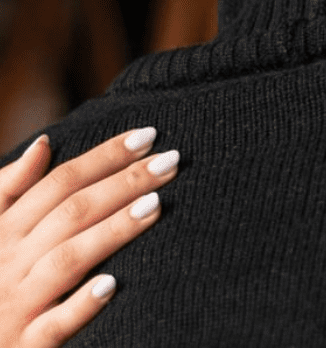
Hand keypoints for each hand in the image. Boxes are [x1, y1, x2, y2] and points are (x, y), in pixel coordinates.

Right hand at [0, 128, 178, 346]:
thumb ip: (10, 189)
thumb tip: (44, 143)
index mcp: (3, 231)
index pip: (59, 182)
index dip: (103, 156)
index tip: (148, 135)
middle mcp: (9, 263)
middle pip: (72, 213)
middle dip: (124, 182)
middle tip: (171, 160)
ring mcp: (18, 305)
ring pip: (68, 260)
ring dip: (111, 231)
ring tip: (156, 205)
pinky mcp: (28, 344)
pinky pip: (55, 325)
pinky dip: (82, 304)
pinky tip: (113, 283)